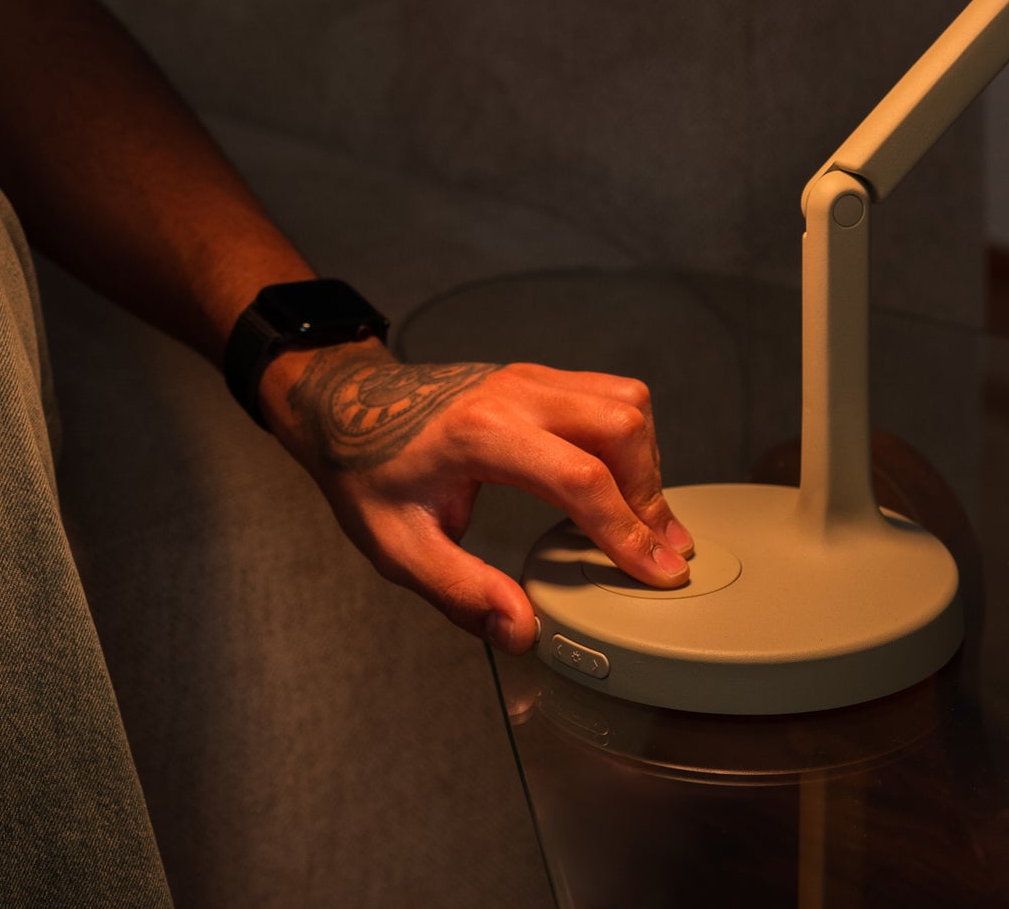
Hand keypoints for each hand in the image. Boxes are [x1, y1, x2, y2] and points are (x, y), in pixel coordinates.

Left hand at [257, 338, 694, 653]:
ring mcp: (532, 377)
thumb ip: (461, 590)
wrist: (349, 404)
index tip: (660, 572)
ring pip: (625, 401)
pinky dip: (630, 440)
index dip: (627, 530)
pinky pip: (609, 395)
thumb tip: (524, 631)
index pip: (580, 477)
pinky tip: (619, 483)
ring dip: (646, 462)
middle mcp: (516, 393)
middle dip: (650, 495)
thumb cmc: (368, 473)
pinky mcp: (541, 377)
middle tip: (659, 554)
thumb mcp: (397, 547)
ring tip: (643, 523)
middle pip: (620, 426)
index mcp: (480, 432)